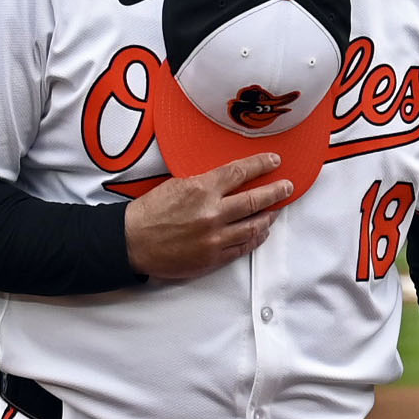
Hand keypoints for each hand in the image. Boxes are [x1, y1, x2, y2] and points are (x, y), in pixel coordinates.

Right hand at [122, 153, 292, 279]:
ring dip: (269, 217)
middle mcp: (212, 213)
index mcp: (202, 189)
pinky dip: (255, 238)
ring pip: (254, 226)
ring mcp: (214, 238)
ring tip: (276, 211)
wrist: (131, 242)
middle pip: (255, 200)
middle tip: (287, 187)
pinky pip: (242, 247)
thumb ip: (204, 183)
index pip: (240, 172)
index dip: (261, 165)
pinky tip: (261, 232)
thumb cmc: (149, 212)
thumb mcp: (176, 184)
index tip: (274, 161)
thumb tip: (228, 180)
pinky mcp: (212, 257)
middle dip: (276, 192)